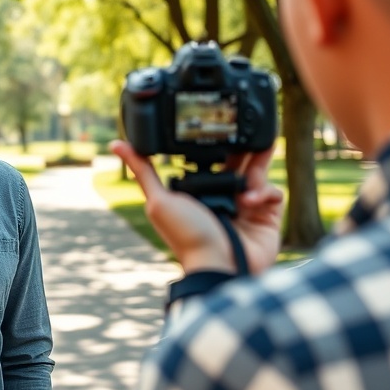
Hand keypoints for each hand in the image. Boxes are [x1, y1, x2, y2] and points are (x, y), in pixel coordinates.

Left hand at [109, 140, 283, 275]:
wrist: (218, 264)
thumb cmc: (186, 237)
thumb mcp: (158, 200)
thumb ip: (143, 171)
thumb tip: (117, 145)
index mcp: (200, 192)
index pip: (211, 161)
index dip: (217, 145)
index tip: (219, 125)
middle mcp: (224, 197)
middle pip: (238, 162)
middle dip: (243, 146)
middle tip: (246, 127)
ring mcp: (246, 207)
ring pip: (258, 171)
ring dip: (261, 157)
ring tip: (262, 143)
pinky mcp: (267, 216)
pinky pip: (272, 193)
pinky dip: (264, 191)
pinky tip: (249, 200)